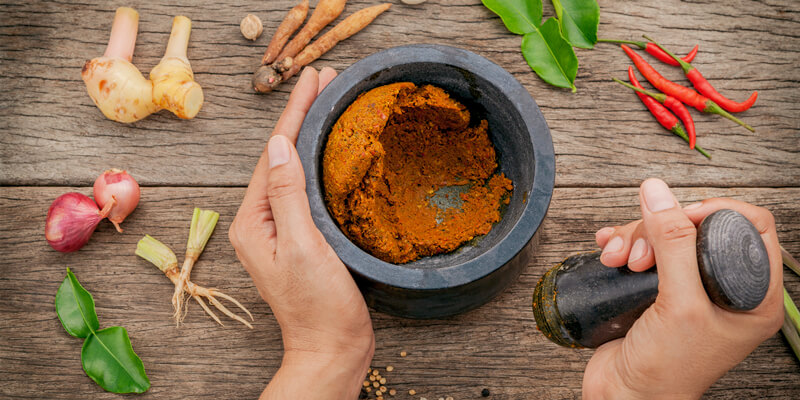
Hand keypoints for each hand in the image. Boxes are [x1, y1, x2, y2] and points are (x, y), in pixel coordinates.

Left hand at [229, 67, 373, 399]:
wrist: (332, 350)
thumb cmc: (318, 306)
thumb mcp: (303, 246)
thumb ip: (288, 194)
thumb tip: (279, 145)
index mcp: (253, 221)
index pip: (273, 155)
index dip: (294, 114)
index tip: (312, 78)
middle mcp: (261, 222)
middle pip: (281, 158)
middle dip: (302, 117)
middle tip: (325, 80)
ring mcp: (280, 230)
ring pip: (294, 171)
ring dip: (311, 135)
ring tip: (329, 103)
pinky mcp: (301, 239)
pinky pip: (306, 189)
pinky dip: (319, 163)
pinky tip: (332, 150)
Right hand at [582, 178, 783, 398]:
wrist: (626, 396)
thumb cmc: (666, 370)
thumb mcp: (678, 304)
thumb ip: (673, 244)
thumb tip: (659, 195)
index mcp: (752, 296)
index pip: (751, 227)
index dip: (716, 212)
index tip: (681, 216)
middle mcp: (723, 289)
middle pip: (699, 226)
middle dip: (663, 229)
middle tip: (643, 255)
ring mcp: (688, 288)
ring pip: (666, 234)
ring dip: (636, 238)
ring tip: (620, 260)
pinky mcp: (656, 288)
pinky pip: (643, 249)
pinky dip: (624, 244)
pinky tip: (609, 253)